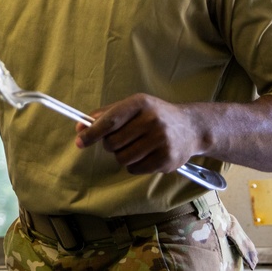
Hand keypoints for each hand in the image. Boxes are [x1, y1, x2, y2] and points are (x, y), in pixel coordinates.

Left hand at [74, 93, 204, 174]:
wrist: (191, 127)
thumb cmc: (155, 115)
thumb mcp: (133, 106)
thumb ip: (106, 114)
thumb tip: (80, 127)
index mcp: (140, 103)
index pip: (109, 121)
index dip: (92, 133)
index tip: (79, 141)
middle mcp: (152, 120)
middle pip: (113, 142)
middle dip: (110, 145)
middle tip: (119, 141)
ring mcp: (161, 140)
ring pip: (122, 158)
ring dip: (122, 156)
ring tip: (134, 147)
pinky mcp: (167, 159)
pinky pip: (135, 169)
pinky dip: (134, 165)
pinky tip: (145, 155)